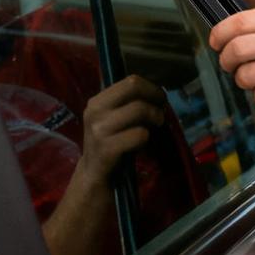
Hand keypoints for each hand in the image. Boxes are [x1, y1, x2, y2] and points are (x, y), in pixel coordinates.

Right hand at [76, 74, 167, 190]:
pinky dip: (146, 137)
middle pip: (134, 89)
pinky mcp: (107, 149)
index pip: (130, 81)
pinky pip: (139, 134)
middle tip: (160, 111)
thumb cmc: (109, 141)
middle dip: (154, 98)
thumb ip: (128, 103)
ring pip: (139, 110)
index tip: (159, 98)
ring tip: (155, 126)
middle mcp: (95, 111)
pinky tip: (142, 143)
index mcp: (97, 101)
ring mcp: (99, 130)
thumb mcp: (112, 117)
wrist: (93, 173)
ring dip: (154, 117)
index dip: (151, 88)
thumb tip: (158, 92)